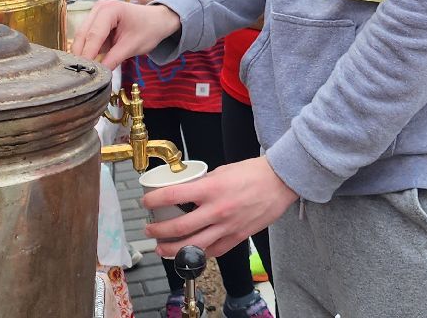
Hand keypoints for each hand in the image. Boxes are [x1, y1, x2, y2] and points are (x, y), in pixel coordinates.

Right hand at [72, 0, 181, 67]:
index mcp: (110, 9)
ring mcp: (96, 12)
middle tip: (80, 74)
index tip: (82, 71)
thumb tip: (98, 74)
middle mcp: (100, 7)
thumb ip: (114, 59)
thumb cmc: (148, 30)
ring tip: (83, 69)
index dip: (87, 54)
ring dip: (82, 52)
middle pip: (84, 34)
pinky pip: (87, 37)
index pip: (94, 35)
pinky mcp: (95, 20)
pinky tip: (89, 61)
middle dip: (81, 54)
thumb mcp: (132, 46)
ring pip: (82, 36)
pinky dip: (88, 49)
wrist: (157, 20)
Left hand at [144, 156, 297, 259]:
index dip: (153, 200)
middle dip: (158, 231)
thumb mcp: (222, 171)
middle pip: (178, 227)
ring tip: (161, 248)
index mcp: (211, 189)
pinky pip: (212, 251)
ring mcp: (227, 227)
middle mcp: (216, 210)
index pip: (172, 196)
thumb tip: (187, 191)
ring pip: (192, 246)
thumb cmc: (254, 173)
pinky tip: (188, 253)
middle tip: (149, 230)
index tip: (145, 202)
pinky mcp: (237, 237)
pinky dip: (197, 255)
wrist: (280, 183)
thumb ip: (204, 184)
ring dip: (171, 250)